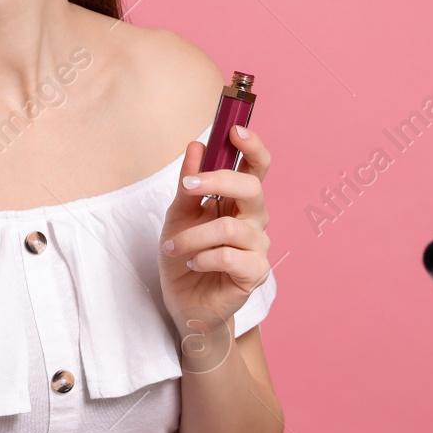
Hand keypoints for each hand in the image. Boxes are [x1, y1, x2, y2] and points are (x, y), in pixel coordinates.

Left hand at [157, 125, 271, 368]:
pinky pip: (230, 256)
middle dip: (218, 182)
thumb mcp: (178, 215)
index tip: (234, 130)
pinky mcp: (255, 273)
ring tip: (174, 247)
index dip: (252, 146)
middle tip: (188, 188)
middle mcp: (255, 219)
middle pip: (252, 188)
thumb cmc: (185, 255)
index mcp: (239, 200)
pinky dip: (204, 258)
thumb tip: (195, 146)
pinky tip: (193, 263)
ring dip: (194, 235)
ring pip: (231, 227)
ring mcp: (258, 247)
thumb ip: (188, 184)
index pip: (256, 167)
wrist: (184, 302)